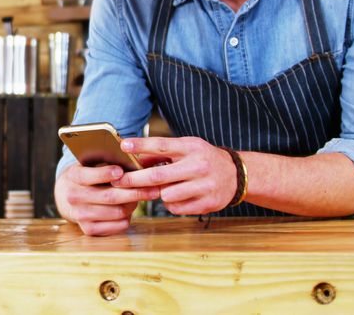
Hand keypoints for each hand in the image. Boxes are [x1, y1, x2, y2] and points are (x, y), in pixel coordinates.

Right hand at [55, 162, 160, 235]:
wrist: (67, 195)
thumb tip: (132, 164)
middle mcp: (73, 197)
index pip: (87, 176)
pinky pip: (118, 225)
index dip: (104, 174)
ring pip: (117, 212)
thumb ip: (106, 162)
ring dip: (134, 204)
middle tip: (153, 187)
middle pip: (109, 196)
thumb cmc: (88, 176)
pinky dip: (129, 217)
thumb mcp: (90, 164)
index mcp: (73, 177)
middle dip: (134, 192)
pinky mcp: (89, 229)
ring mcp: (80, 215)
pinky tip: (131, 208)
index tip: (121, 171)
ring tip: (144, 196)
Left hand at [112, 137, 237, 215]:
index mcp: (191, 148)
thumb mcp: (186, 148)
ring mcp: (204, 185)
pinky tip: (177, 197)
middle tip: (118, 181)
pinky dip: (171, 204)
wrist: (236, 174)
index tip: (124, 145)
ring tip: (163, 188)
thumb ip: (162, 152)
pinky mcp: (208, 203)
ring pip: (166, 195)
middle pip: (159, 175)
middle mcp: (198, 165)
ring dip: (158, 194)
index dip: (141, 145)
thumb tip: (134, 157)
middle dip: (134, 179)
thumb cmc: (203, 159)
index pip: (162, 145)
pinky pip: (177, 208)